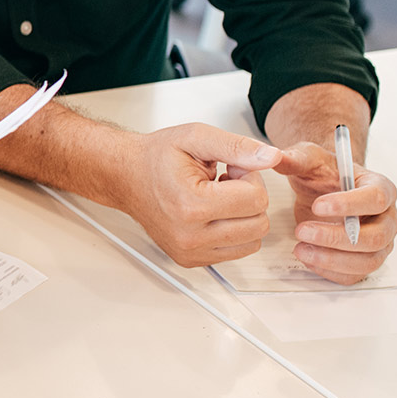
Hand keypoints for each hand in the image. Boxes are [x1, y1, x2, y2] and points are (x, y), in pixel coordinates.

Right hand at [116, 123, 282, 267]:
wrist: (125, 176)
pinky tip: (213, 213)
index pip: (256, 199)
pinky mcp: (190, 260)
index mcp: (191, 205)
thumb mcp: (196, 138)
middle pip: (258, 224)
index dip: (250, 177)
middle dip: (250, 198)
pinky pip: (235, 251)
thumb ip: (236, 146)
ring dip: (243, 218)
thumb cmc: (155, 158)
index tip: (231, 169)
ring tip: (219, 199)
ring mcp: (189, 251)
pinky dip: (233, 232)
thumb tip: (271, 157)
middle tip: (225, 183)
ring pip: (252, 241)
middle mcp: (190, 235)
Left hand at [270, 141, 396, 283]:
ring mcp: (381, 243)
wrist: (324, 189)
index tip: (317, 206)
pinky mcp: (365, 261)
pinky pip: (354, 275)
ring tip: (300, 248)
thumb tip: (274, 157)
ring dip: (332, 259)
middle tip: (302, 230)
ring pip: (367, 261)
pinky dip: (330, 270)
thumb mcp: (309, 158)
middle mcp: (388, 217)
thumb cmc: (325, 173)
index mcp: (381, 187)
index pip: (376, 199)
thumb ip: (296, 158)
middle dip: (336, 238)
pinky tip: (307, 257)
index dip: (349, 205)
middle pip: (375, 237)